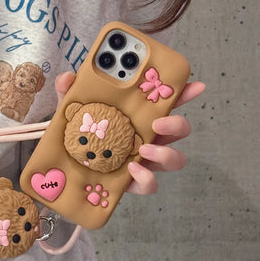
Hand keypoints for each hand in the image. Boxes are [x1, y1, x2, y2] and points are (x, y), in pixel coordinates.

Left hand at [55, 72, 204, 195]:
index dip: (184, 94)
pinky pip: (150, 184)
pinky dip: (147, 179)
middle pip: (178, 130)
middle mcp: (147, 136)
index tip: (196, 86)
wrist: (63, 162)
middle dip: (177, 125)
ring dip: (166, 154)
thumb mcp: (71, 106)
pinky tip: (133, 170)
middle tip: (157, 122)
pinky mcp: (133, 181)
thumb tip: (68, 77)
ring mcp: (143, 159)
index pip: (167, 102)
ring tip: (145, 149)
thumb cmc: (77, 128)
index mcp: (138, 115)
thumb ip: (70, 89)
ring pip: (173, 159)